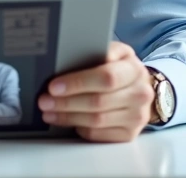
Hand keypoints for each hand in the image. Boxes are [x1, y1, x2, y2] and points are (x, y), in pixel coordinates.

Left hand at [38, 41, 154, 142]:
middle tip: (44, 101)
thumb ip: (98, 49)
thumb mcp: (115, 53)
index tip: (54, 86)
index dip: (77, 83)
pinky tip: (66, 121)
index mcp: (134, 70)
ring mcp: (136, 117)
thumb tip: (70, 54)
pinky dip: (79, 128)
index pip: (106, 78)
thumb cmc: (121, 69)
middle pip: (98, 102)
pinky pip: (98, 134)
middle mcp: (139, 95)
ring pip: (96, 121)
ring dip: (67, 117)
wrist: (141, 89)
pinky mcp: (129, 134)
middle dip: (66, 102)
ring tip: (49, 112)